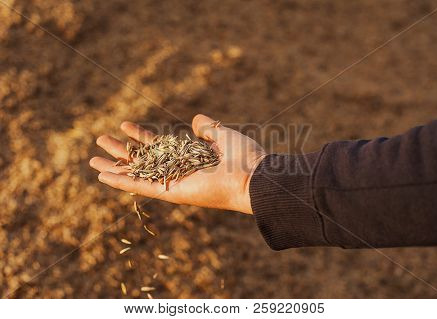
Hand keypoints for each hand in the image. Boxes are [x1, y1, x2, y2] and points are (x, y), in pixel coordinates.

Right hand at [89, 114, 265, 213]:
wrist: (252, 177)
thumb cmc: (243, 156)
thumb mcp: (224, 135)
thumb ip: (208, 127)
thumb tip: (196, 119)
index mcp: (189, 157)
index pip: (158, 145)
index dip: (141, 135)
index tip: (124, 125)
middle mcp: (179, 171)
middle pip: (143, 159)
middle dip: (122, 151)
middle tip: (101, 140)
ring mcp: (173, 183)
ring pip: (137, 174)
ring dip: (115, 167)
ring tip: (93, 159)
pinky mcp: (171, 193)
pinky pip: (142, 187)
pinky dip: (121, 181)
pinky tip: (103, 175)